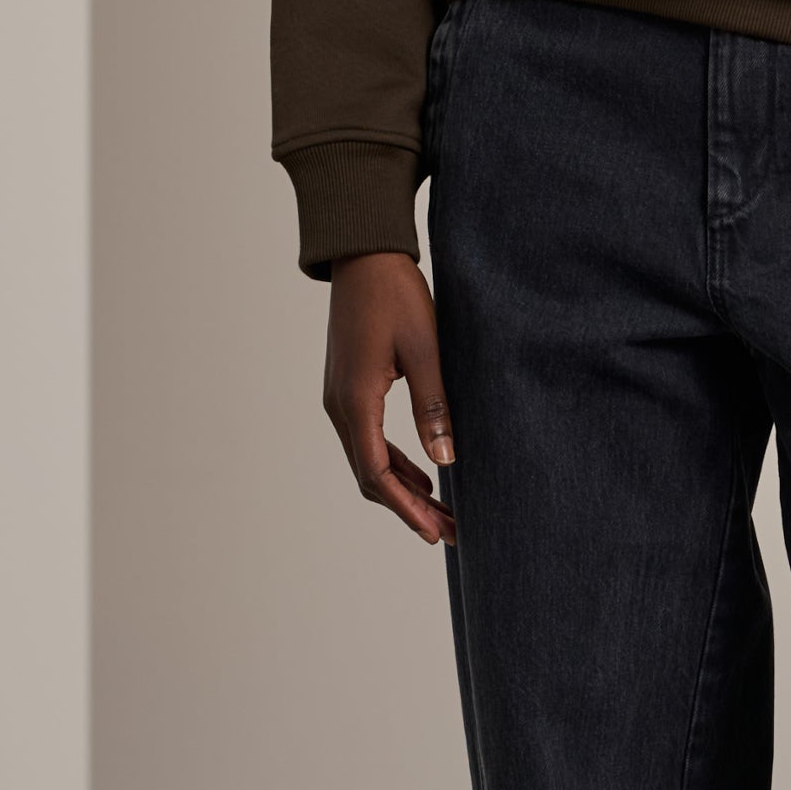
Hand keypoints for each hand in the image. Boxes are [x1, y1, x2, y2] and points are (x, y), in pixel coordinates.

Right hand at [323, 252, 455, 545]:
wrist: (363, 257)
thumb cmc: (396, 296)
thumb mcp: (425, 349)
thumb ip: (434, 406)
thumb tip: (446, 460)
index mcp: (356, 401)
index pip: (378, 474)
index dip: (407, 509)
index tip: (436, 532)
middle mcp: (340, 407)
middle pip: (371, 476)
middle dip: (409, 508)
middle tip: (450, 531)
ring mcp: (340, 399)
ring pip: (369, 460)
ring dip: (404, 488)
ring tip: (443, 511)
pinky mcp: (349, 389)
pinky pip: (369, 439)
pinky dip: (395, 463)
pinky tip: (424, 475)